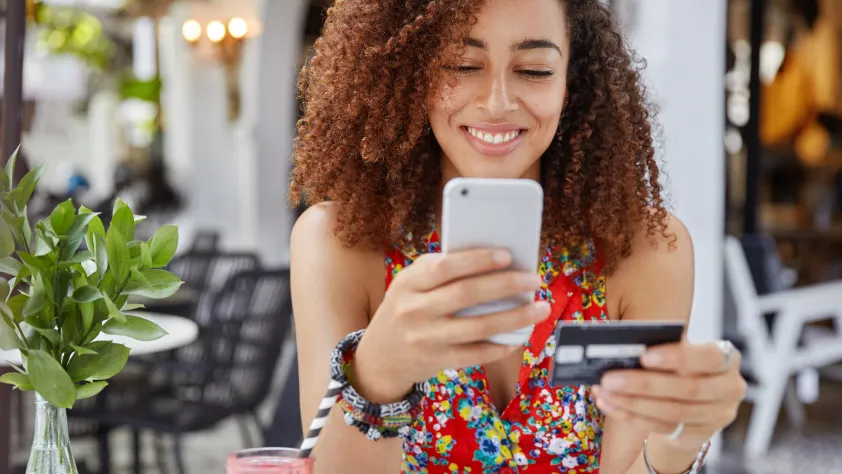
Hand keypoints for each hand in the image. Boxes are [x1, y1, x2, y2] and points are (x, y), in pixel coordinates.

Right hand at [352, 248, 549, 401]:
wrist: (379, 357)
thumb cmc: (405, 309)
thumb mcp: (410, 285)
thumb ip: (440, 272)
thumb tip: (493, 261)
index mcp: (408, 283)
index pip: (444, 267)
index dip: (477, 260)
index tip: (507, 255)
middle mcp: (414, 310)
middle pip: (466, 294)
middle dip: (506, 285)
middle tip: (534, 280)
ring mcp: (425, 338)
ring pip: (478, 327)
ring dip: (515, 317)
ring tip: (540, 308)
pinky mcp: (436, 361)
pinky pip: (476, 354)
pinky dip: (500, 345)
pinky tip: (518, 336)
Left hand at [592, 341, 746, 449]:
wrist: (692, 399)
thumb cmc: (682, 365)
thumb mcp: (678, 353)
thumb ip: (661, 351)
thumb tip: (622, 351)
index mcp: (727, 358)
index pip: (709, 357)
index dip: (677, 358)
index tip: (644, 357)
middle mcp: (730, 387)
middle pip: (687, 389)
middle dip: (644, 384)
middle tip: (609, 378)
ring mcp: (718, 414)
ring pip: (673, 411)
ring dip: (633, 403)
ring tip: (605, 392)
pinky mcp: (701, 434)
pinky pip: (663, 427)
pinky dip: (633, 416)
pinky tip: (611, 405)